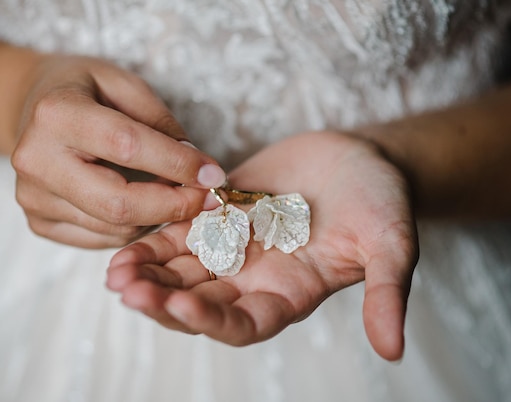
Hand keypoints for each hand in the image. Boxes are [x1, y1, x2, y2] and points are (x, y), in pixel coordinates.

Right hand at [11, 55, 225, 247]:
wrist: (28, 107)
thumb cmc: (83, 90)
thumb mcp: (124, 84)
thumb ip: (160, 123)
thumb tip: (197, 169)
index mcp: (57, 114)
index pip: (128, 147)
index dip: (178, 164)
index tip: (214, 174)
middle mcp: (37, 160)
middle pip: (118, 203)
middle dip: (174, 206)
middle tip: (208, 199)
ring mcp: (33, 197)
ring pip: (115, 227)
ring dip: (157, 216)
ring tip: (174, 194)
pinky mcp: (37, 222)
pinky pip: (102, 239)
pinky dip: (133, 226)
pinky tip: (141, 203)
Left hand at [106, 131, 417, 360]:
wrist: (361, 157)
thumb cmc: (382, 201)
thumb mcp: (392, 244)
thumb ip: (386, 293)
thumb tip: (395, 353)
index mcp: (290, 294)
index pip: (243, 323)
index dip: (211, 320)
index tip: (181, 305)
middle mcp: (255, 278)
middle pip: (200, 302)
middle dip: (163, 300)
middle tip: (129, 291)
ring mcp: (235, 246)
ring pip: (182, 271)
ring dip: (149, 274)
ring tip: (114, 274)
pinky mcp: (221, 213)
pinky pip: (181, 232)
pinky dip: (154, 240)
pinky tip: (125, 245)